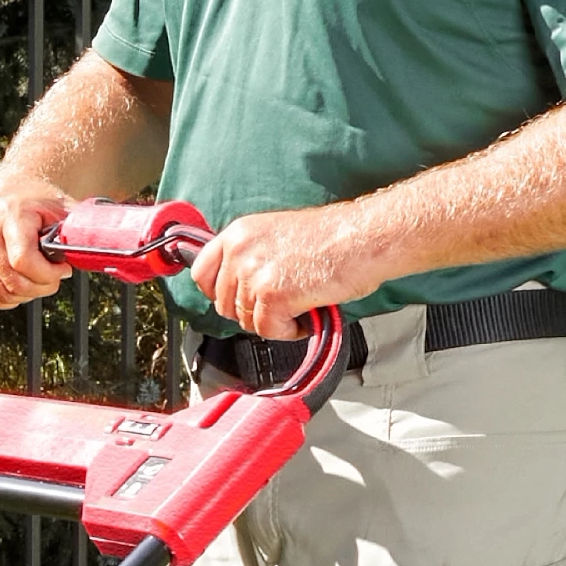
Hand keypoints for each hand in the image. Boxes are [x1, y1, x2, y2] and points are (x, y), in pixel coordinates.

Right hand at [0, 171, 74, 309]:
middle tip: (53, 278)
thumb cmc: (39, 202)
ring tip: (37, 279)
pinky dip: (3, 299)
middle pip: (13, 282)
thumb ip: (78, 232)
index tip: (62, 269)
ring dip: (24, 295)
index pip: (22, 261)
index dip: (47, 275)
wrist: (9, 191)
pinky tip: (18, 286)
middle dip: (41, 287)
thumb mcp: (64, 210)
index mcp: (9, 214)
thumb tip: (98, 251)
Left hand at [192, 203, 382, 339]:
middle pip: (224, 304)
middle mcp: (239, 252)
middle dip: (251, 311)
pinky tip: (306, 314)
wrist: (364, 237)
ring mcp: (253, 274)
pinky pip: (268, 330)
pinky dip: (288, 331)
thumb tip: (236, 288)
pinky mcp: (272, 296)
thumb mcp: (276, 236)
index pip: (201, 273)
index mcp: (238, 234)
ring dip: (273, 321)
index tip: (237, 300)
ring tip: (299, 305)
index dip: (217, 293)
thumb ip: (250, 257)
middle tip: (281, 305)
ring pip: (246, 320)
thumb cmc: (332, 237)